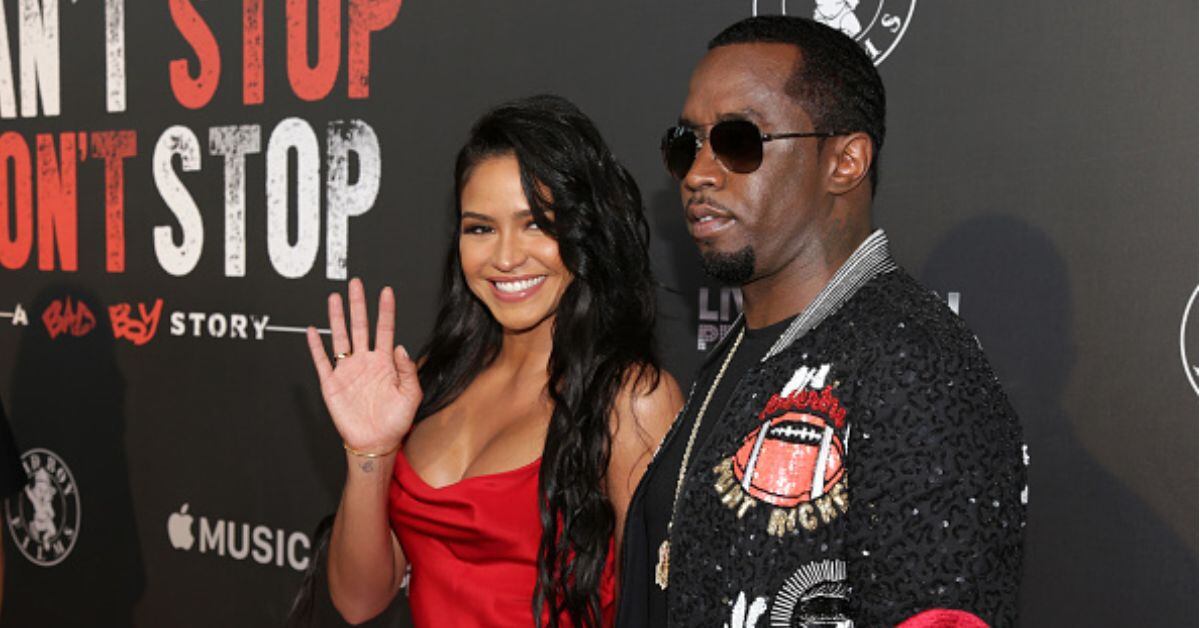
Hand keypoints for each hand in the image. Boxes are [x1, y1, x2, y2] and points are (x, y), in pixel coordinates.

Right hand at [306, 278, 421, 454]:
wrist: (376, 443)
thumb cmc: (395, 422)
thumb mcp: (411, 396)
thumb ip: (408, 371)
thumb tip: (400, 347)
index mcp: (385, 363)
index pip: (385, 329)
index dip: (385, 311)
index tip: (386, 292)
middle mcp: (365, 362)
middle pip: (360, 326)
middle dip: (358, 305)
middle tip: (356, 284)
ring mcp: (348, 371)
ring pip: (340, 338)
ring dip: (337, 318)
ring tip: (335, 298)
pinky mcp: (332, 384)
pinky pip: (322, 362)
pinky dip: (316, 346)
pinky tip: (313, 331)